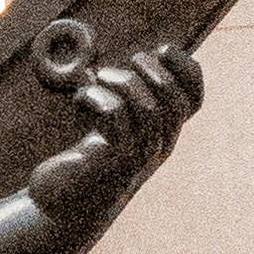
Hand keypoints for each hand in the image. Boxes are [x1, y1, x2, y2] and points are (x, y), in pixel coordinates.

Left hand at [24, 37, 200, 223]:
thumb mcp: (107, 125)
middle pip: (175, 104)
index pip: (193, 101)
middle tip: (132, 59)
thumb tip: (113, 58)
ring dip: (124, 81)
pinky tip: (81, 98)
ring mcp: (136, 156)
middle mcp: (156, 147)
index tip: (165, 48)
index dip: (187, 71)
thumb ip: (117, 98)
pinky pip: (115, 116)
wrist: (60, 205)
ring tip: (100, 76)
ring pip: (148, 108)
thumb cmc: (83, 159)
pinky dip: (97, 96)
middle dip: (156, 73)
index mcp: (161, 134)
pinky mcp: (110, 160)